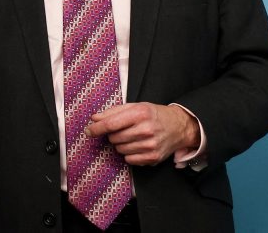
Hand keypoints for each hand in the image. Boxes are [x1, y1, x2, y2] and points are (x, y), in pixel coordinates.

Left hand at [85, 102, 199, 165]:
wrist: (178, 126)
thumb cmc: (153, 115)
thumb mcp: (135, 107)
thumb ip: (113, 112)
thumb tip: (94, 119)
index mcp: (140, 113)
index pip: (111, 123)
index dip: (97, 128)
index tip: (88, 130)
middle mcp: (146, 129)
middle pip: (114, 138)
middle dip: (113, 135)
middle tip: (123, 130)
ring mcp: (150, 145)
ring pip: (120, 149)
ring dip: (121, 144)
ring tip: (132, 137)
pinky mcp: (153, 157)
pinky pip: (129, 159)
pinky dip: (129, 153)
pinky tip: (137, 146)